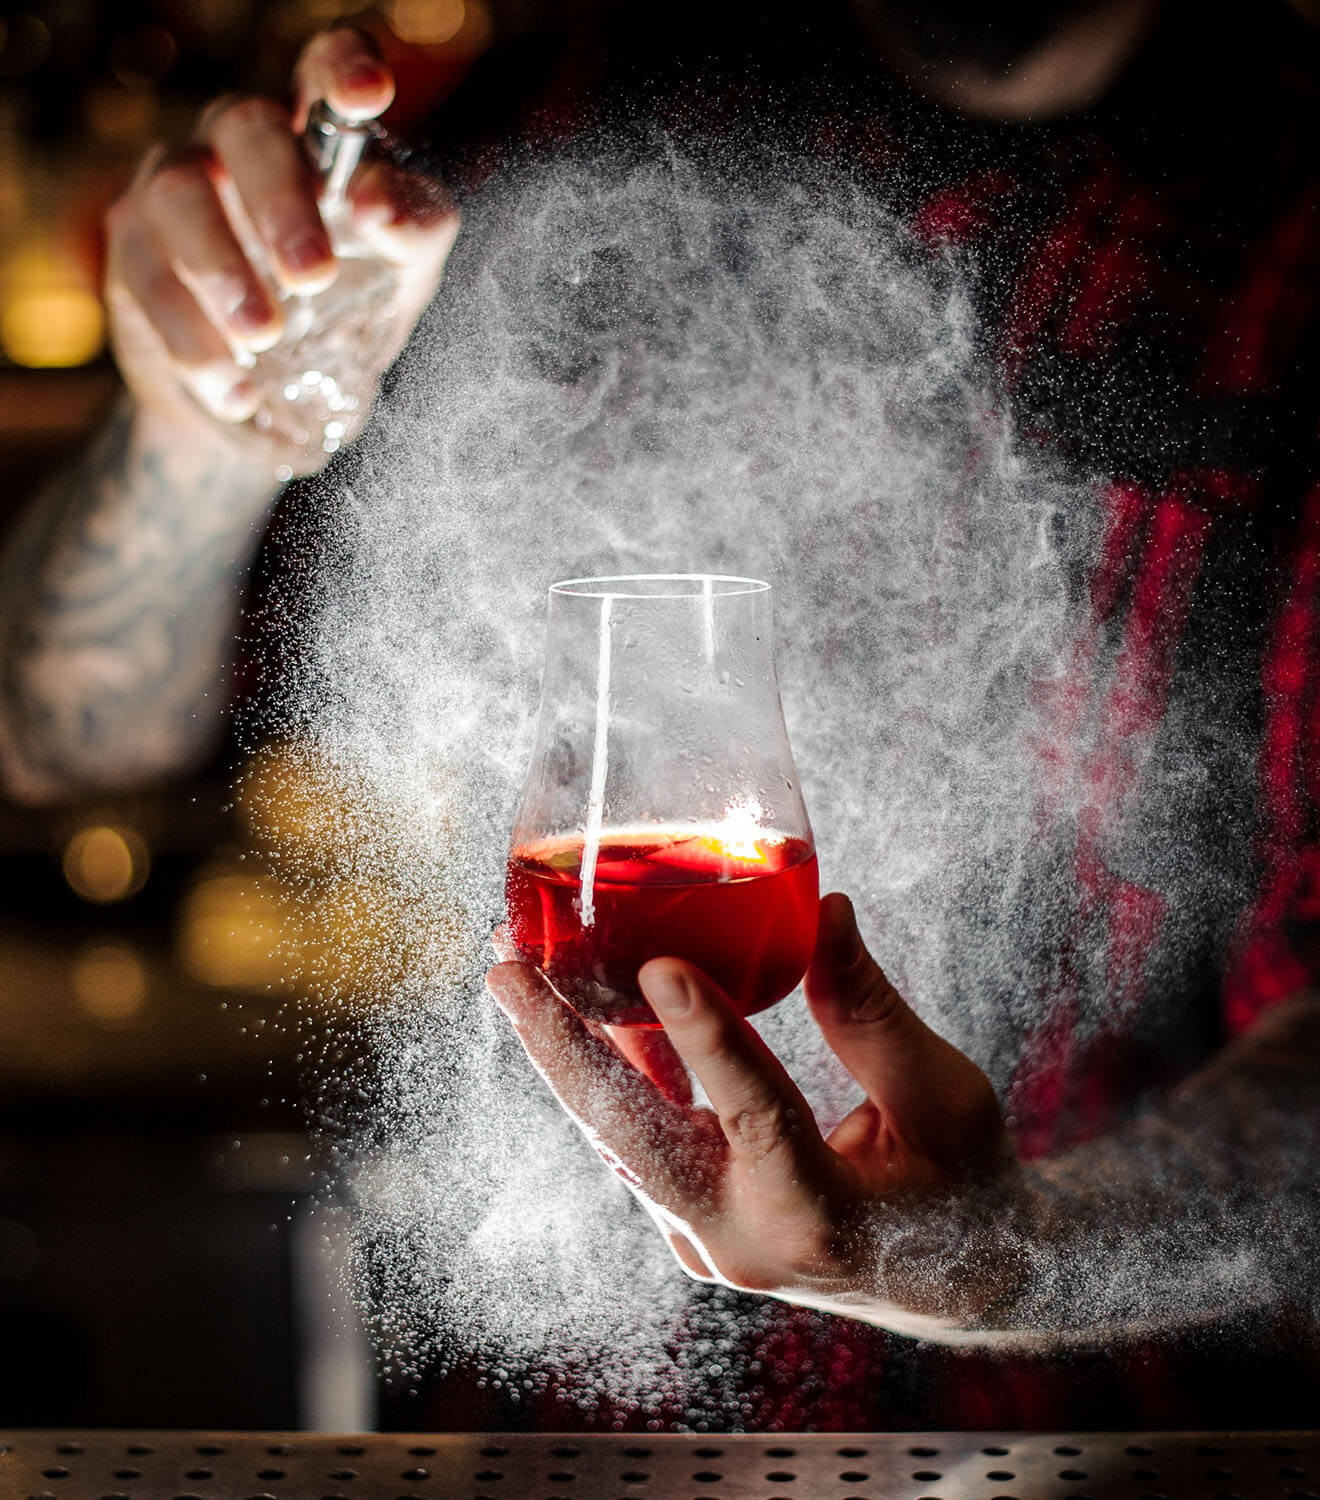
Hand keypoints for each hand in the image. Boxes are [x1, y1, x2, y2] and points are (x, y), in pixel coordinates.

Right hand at [104, 27, 459, 474]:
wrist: (274, 393)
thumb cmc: (349, 303)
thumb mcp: (402, 273)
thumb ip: (413, 231)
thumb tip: (380, 206)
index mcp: (314, 131)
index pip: (323, 67)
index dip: (342, 66)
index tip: (366, 92)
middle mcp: (236, 140)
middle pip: (245, 127)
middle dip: (279, 200)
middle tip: (312, 275)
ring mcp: (175, 186)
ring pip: (178, 193)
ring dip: (221, 268)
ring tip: (263, 336)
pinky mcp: (133, 250)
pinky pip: (148, 279)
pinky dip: (194, 339)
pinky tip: (236, 389)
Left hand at [488, 893, 1024, 1332]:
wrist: (960, 1284)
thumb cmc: (965, 1188)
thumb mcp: (944, 1097)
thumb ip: (873, 1013)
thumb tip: (824, 910)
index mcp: (821, 1216)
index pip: (752, 1115)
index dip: (704, 1037)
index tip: (658, 964)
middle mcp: (744, 1241)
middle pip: (637, 1138)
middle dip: (562, 1049)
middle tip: (506, 971)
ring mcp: (708, 1239)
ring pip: (624, 1136)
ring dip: (570, 1052)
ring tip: (518, 974)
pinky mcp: (696, 1222)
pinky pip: (644, 1139)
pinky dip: (617, 1072)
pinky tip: (586, 1006)